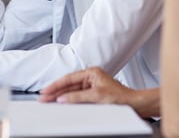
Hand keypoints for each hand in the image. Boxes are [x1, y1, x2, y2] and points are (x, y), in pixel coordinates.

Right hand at [39, 67, 158, 118]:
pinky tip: (62, 103)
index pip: (69, 78)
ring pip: (72, 91)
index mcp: (91, 72)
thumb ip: (77, 96)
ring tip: (49, 101)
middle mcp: (91, 78)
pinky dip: (69, 100)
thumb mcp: (96, 96)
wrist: (135, 105)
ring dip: (61, 96)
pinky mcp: (93, 95)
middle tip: (43, 97)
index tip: (46, 91)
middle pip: (68, 85)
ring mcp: (92, 86)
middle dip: (55, 91)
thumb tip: (63, 98)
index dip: (55, 85)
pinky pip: (77, 97)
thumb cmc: (121, 97)